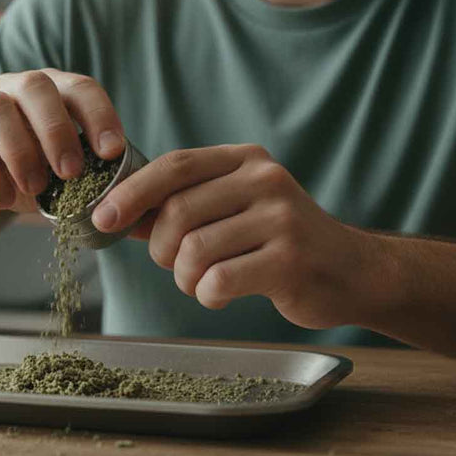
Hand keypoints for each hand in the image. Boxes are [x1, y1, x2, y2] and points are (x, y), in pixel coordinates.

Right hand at [0, 69, 125, 223]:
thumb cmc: (29, 177)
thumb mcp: (63, 173)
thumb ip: (91, 169)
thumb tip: (131, 187)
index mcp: (49, 92)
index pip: (79, 87)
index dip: (99, 115)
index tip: (113, 152)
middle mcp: (11, 91)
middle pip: (35, 86)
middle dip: (57, 129)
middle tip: (71, 172)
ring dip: (21, 152)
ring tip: (35, 188)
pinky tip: (3, 200)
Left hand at [91, 144, 382, 329]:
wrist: (351, 273)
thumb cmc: (278, 242)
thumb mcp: (232, 210)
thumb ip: (179, 206)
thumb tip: (114, 211)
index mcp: (245, 160)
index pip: (174, 166)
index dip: (132, 192)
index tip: (103, 218)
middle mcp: (265, 180)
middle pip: (178, 211)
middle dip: (162, 249)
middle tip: (175, 265)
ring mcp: (282, 218)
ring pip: (195, 250)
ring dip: (185, 278)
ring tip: (200, 282)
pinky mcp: (290, 260)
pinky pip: (218, 281)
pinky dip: (207, 296)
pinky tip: (221, 294)